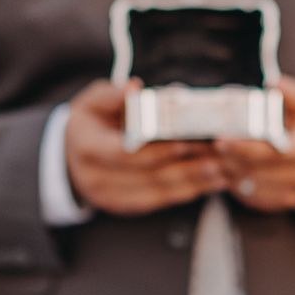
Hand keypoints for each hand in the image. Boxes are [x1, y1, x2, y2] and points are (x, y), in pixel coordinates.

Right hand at [65, 79, 229, 215]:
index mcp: (88, 147)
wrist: (70, 158)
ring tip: (224, 169)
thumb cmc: (88, 124)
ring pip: (159, 192)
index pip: (126, 153)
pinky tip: (211, 183)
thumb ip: (112, 94)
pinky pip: (160, 201)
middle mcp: (97, 178)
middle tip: (218, 153)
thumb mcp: (91, 102)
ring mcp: (111, 197)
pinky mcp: (126, 206)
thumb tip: (134, 87)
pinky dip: (188, 192)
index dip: (158, 149)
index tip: (187, 140)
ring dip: (194, 182)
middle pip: (149, 175)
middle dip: (187, 165)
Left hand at [213, 75, 294, 213]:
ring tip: (212, 155)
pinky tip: (227, 167)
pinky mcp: (283, 202)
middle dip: (230, 159)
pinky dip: (235, 183)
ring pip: (251, 186)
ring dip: (229, 171)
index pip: (276, 153)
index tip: (221, 139)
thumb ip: (291, 93)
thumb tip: (271, 82)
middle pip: (258, 170)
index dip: (246, 148)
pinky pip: (252, 197)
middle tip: (207, 145)